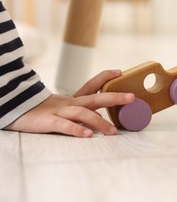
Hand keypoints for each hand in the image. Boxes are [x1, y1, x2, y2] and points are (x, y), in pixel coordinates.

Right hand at [5, 70, 133, 137]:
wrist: (15, 111)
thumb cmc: (43, 111)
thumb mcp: (64, 107)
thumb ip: (82, 110)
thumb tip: (102, 117)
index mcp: (74, 98)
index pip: (91, 84)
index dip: (105, 77)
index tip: (119, 72)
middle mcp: (69, 103)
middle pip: (94, 98)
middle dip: (114, 97)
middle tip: (131, 97)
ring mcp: (59, 111)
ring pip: (82, 114)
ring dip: (99, 122)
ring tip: (112, 131)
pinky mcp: (47, 122)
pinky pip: (64, 126)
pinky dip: (76, 130)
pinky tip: (87, 135)